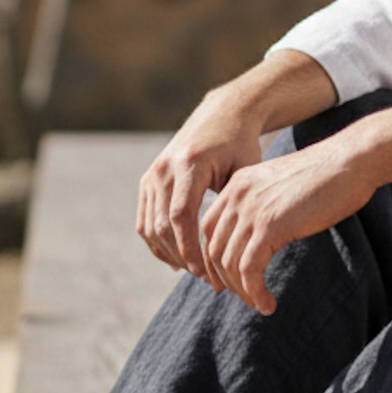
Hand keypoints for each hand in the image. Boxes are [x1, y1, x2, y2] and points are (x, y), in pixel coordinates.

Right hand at [137, 89, 265, 287]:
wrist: (222, 114)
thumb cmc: (242, 145)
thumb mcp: (246, 170)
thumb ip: (235, 204)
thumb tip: (232, 248)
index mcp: (189, 164)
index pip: (181, 216)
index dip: (190, 248)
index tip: (206, 272)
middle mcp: (164, 168)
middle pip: (162, 225)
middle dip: (182, 256)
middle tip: (207, 278)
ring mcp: (152, 174)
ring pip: (150, 227)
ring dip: (169, 254)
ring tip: (195, 271)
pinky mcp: (147, 180)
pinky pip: (145, 220)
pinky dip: (158, 243)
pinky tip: (178, 259)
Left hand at [200, 133, 379, 313]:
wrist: (350, 161)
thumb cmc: (327, 176)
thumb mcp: (283, 187)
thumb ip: (265, 205)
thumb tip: (263, 235)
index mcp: (238, 184)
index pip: (208, 228)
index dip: (213, 258)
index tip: (227, 279)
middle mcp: (238, 195)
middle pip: (214, 248)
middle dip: (225, 279)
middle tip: (245, 296)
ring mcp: (252, 210)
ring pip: (230, 264)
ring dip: (243, 291)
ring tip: (260, 304)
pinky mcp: (270, 226)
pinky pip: (250, 270)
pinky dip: (255, 292)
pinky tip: (268, 304)